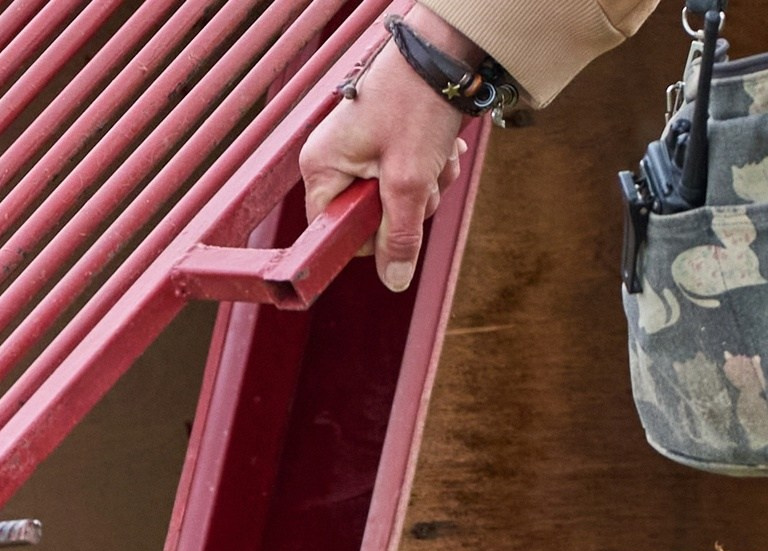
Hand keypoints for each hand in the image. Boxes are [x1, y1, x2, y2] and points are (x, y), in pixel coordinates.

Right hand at [299, 7, 469, 291]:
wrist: (444, 52)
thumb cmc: (416, 104)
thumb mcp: (409, 179)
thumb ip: (400, 235)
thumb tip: (394, 281)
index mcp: (323, 168)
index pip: (335, 232)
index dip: (371, 235)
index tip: (398, 218)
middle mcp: (335, 159)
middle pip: (371, 218)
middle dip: (408, 207)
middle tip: (424, 178)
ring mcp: (360, 150)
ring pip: (396, 199)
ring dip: (427, 186)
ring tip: (437, 156)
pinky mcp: (386, 142)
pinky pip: (408, 176)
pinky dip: (431, 168)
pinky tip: (442, 147)